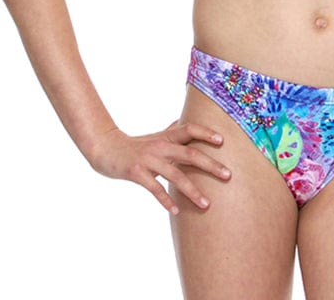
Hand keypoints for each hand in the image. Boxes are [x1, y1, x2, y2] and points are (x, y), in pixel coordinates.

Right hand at [88, 121, 230, 213]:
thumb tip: (183, 122)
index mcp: (167, 137)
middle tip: (228, 175)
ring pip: (175, 175)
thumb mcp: (155, 136)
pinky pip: (154, 188)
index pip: (190, 130)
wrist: (105, 148)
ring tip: (207, 204)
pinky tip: (176, 211)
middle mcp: (160, 146)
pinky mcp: (136, 172)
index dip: (206, 133)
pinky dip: (165, 200)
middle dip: (210, 164)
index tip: (223, 140)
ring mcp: (148, 159)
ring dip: (192, 191)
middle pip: (190, 153)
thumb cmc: (135, 144)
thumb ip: (171, 131)